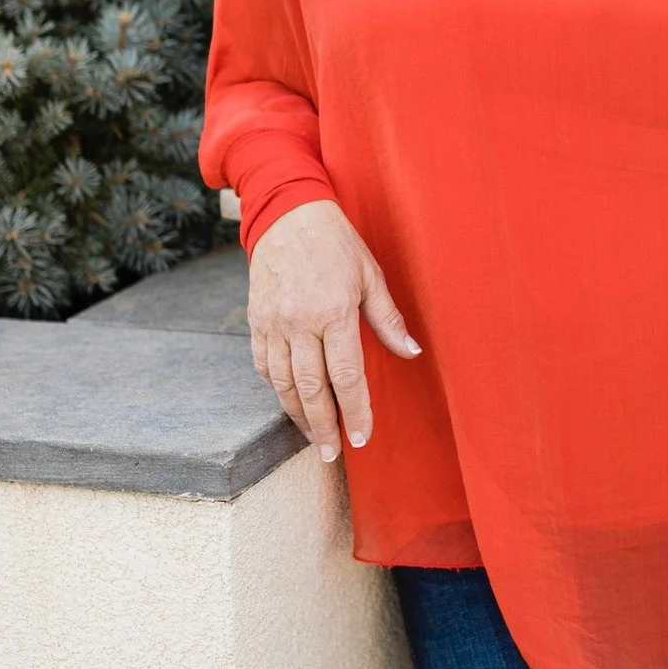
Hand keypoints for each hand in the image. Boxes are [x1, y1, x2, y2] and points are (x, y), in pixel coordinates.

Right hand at [246, 198, 421, 462]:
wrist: (289, 214)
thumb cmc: (337, 243)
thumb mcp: (371, 275)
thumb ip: (388, 319)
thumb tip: (411, 352)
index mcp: (334, 311)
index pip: (346, 375)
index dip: (355, 411)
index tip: (362, 436)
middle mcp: (300, 322)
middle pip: (310, 389)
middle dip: (323, 426)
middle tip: (331, 455)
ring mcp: (273, 323)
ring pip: (282, 383)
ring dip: (297, 415)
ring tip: (312, 437)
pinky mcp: (256, 320)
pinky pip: (263, 365)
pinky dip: (275, 388)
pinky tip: (288, 402)